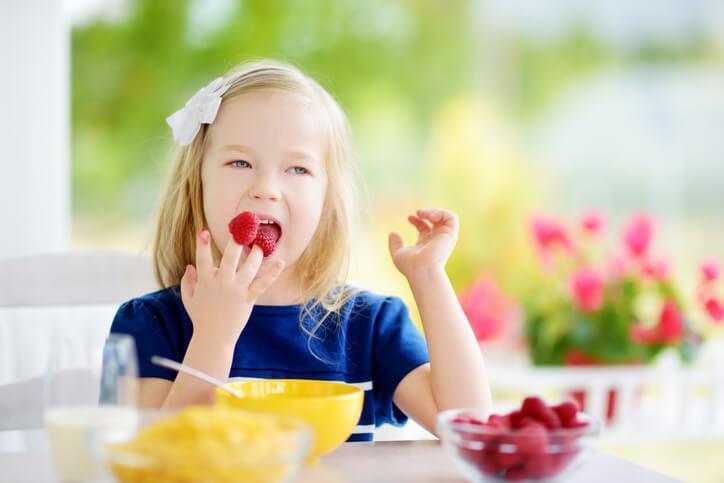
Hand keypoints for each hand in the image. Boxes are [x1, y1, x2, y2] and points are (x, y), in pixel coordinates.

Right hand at [180, 228, 284, 343]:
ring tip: (260, 244)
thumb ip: (188, 281)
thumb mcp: (189, 299)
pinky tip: (280, 262)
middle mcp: (222, 283)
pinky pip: (262, 283)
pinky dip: (272, 273)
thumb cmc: (201, 318)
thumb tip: (190, 266)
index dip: (203, 244)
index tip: (204, 230)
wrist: (213, 339)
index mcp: (205, 281)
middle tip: (244, 228)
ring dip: (256, 253)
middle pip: (230, 257)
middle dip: (237, 241)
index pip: (203, 259)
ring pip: (249, 266)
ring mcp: (236, 290)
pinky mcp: (249, 298)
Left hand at [388, 208, 458, 278]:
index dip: (418, 219)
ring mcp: (444, 237)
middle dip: (427, 212)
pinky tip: (431, 217)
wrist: (422, 270)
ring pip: (445, 218)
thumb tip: (393, 233)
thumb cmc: (410, 266)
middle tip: (418, 213)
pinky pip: (452, 218)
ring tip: (423, 214)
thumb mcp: (398, 254)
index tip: (409, 217)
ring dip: (434, 211)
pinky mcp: (450, 235)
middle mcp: (436, 240)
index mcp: (425, 244)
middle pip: (435, 221)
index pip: (425, 227)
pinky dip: (442, 213)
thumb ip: (395, 244)